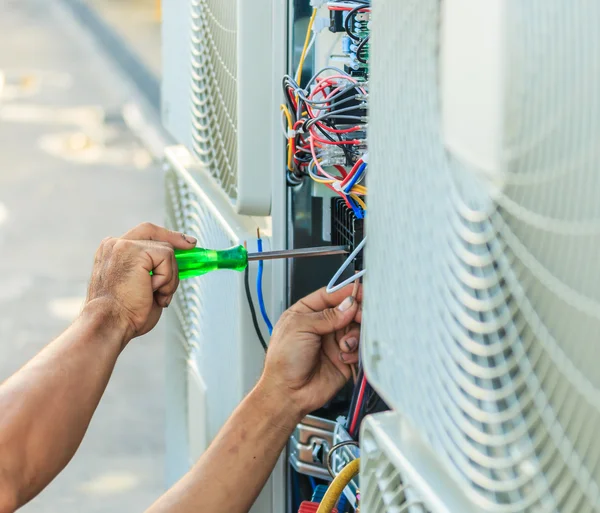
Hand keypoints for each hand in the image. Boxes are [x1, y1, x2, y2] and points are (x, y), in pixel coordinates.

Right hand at [84, 223, 196, 344]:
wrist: (110, 323)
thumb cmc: (123, 314)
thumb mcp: (140, 288)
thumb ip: (152, 273)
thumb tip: (175, 269)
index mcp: (112, 254)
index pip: (141, 236)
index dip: (164, 236)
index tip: (184, 242)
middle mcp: (114, 245)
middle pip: (151, 231)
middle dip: (174, 237)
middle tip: (192, 244)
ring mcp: (123, 245)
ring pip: (166, 250)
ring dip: (170, 276)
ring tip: (157, 294)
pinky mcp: (134, 250)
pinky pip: (167, 257)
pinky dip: (167, 277)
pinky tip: (154, 290)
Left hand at [259, 284, 361, 417]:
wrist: (288, 393)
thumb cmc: (284, 361)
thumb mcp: (300, 328)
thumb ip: (327, 315)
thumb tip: (349, 304)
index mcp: (306, 312)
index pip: (331, 295)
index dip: (346, 292)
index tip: (362, 292)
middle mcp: (322, 326)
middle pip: (348, 310)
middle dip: (356, 313)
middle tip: (360, 317)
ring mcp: (334, 342)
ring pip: (356, 329)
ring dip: (355, 335)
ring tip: (345, 344)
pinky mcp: (344, 358)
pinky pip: (359, 349)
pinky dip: (355, 351)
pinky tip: (344, 357)